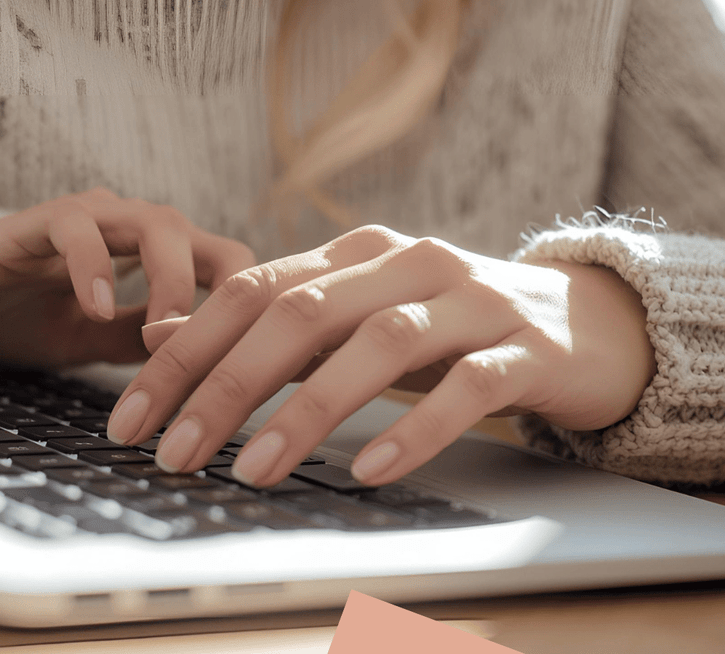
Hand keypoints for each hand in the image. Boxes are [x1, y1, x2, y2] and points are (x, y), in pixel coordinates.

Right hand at [0, 189, 256, 367]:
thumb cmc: (26, 319)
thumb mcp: (104, 345)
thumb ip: (158, 349)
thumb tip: (226, 380)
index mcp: (156, 256)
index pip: (230, 266)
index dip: (253, 311)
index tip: (267, 366)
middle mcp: (131, 226)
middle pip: (208, 240)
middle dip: (225, 298)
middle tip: (221, 356)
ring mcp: (89, 218)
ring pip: (157, 224)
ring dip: (172, 282)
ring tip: (162, 337)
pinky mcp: (38, 220)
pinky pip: (78, 227)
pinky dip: (95, 265)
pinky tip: (97, 307)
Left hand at [107, 225, 654, 487]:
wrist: (592, 324)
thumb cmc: (452, 329)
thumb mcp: (354, 319)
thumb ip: (266, 325)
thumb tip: (162, 337)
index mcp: (355, 253)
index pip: (247, 292)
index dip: (182, 353)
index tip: (132, 418)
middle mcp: (407, 262)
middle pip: (299, 314)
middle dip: (225, 385)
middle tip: (176, 451)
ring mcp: (471, 301)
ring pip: (377, 346)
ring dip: (306, 411)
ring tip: (253, 471)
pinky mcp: (526, 349)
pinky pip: (466, 387)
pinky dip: (415, 429)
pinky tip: (370, 471)